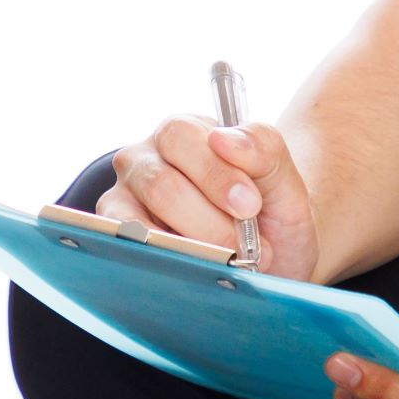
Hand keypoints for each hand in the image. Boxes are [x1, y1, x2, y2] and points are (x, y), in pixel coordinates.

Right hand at [103, 114, 319, 282]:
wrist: (273, 261)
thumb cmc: (271, 214)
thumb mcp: (282, 180)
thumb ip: (263, 148)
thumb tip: (223, 138)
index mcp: (184, 131)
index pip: (181, 136)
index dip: (215, 174)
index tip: (251, 206)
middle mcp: (146, 157)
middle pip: (160, 183)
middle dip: (208, 220)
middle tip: (242, 243)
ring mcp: (125, 196)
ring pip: (142, 221)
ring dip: (192, 245)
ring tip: (227, 259)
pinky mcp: (116, 233)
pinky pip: (126, 246)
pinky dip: (166, 260)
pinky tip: (196, 267)